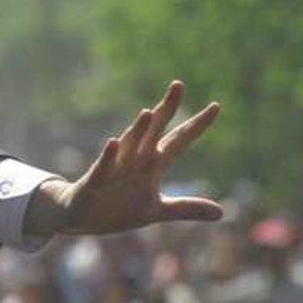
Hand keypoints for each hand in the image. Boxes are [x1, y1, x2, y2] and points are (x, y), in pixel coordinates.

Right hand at [25, 81, 221, 236]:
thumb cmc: (119, 209)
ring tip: (148, 112)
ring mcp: (115, 168)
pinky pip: (103, 166)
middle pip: (155, 131)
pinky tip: (113, 142)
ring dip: (138, 129)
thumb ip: (187, 208)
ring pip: (129, 145)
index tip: (216, 106)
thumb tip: (221, 213)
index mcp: (152, 165)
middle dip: (166, 109)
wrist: (81, 217)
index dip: (197, 125)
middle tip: (178, 85)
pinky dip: (108, 156)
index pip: (180, 140)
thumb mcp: (158, 212)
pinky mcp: (95, 181)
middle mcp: (136, 159)